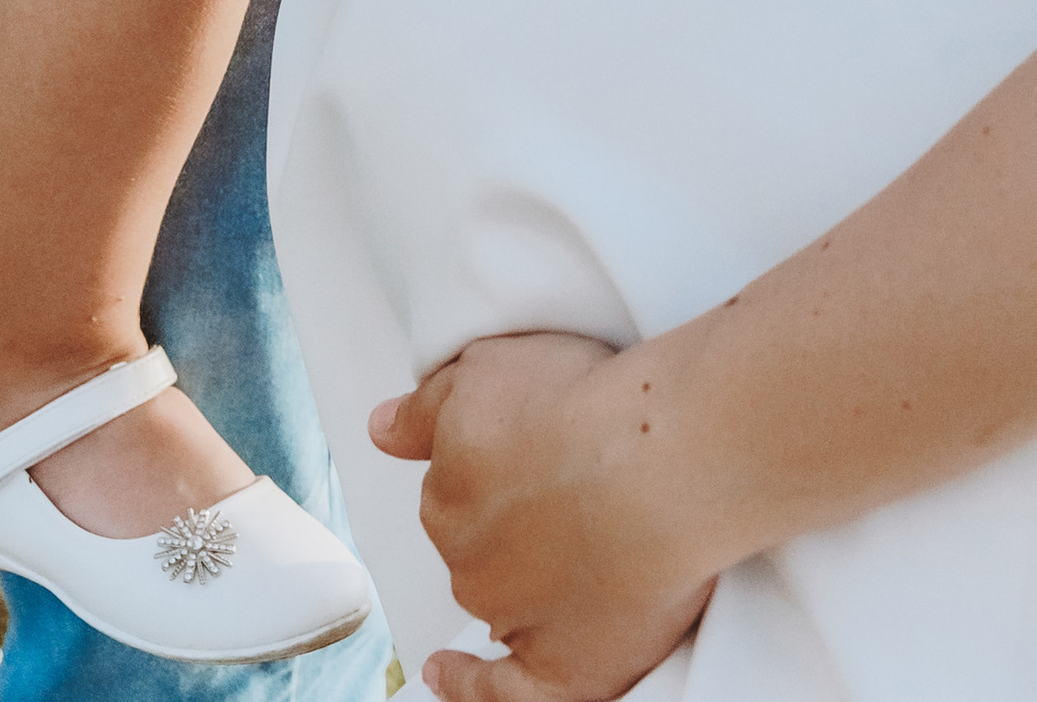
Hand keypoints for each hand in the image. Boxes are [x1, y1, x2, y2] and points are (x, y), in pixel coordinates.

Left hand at [370, 333, 712, 701]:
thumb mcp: (486, 368)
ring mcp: (511, 616)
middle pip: (479, 541)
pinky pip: (501, 693)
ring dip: (519, 580)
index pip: (457, 484)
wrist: (656, 464)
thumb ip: (426, 407)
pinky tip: (447, 672)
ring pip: (499, 599)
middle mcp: (469, 558)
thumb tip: (380, 430)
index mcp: (447, 491)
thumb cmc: (584, 406)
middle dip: (514, 518)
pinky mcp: (560, 670)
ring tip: (574, 546)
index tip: (531, 449)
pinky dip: (469, 686)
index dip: (499, 463)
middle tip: (572, 484)